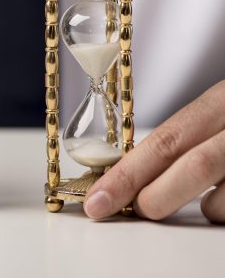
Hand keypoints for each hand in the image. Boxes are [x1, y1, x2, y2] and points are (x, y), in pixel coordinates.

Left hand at [83, 80, 224, 223]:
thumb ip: (186, 138)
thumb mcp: (219, 113)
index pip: (164, 139)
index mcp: (223, 101)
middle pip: (193, 164)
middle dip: (152, 195)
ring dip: (203, 207)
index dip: (127, 173)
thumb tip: (133, 175)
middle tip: (133, 210)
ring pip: (223, 199)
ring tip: (205, 198)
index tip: (98, 200)